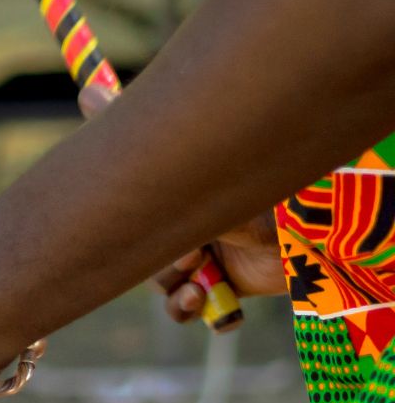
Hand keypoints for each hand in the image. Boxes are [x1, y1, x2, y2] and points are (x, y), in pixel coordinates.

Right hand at [77, 83, 284, 322]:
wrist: (315, 228)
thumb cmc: (253, 186)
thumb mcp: (192, 163)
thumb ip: (137, 135)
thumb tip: (87, 88)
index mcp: (181, 199)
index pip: (137, 219)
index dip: (130, 235)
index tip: (143, 235)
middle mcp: (196, 227)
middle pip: (149, 263)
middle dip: (163, 266)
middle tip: (191, 255)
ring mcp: (217, 259)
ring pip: (170, 290)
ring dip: (178, 292)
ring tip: (200, 281)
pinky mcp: (236, 287)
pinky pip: (204, 314)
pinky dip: (202, 312)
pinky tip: (207, 299)